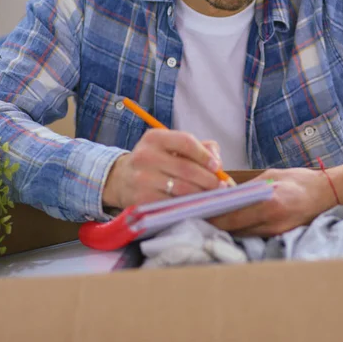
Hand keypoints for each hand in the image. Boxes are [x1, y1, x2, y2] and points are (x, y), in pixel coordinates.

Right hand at [102, 129, 224, 208]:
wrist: (122, 179)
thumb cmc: (157, 161)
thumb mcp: (173, 146)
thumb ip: (200, 147)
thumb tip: (217, 162)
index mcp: (155, 138)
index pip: (186, 142)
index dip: (205, 155)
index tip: (217, 166)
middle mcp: (145, 156)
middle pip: (186, 168)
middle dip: (208, 179)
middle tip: (221, 186)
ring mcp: (141, 179)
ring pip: (181, 189)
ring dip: (202, 194)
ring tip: (213, 196)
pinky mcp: (141, 200)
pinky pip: (171, 204)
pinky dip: (187, 205)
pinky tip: (195, 205)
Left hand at [208, 168, 337, 236]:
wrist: (326, 194)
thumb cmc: (299, 180)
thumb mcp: (271, 176)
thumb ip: (248, 187)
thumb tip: (224, 193)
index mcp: (269, 204)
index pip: (231, 217)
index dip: (211, 217)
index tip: (195, 212)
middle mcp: (271, 223)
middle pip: (233, 229)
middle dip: (215, 223)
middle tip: (197, 215)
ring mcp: (275, 232)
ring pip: (241, 234)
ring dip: (227, 228)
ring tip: (211, 218)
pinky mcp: (278, 236)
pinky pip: (253, 234)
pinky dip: (240, 229)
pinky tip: (232, 222)